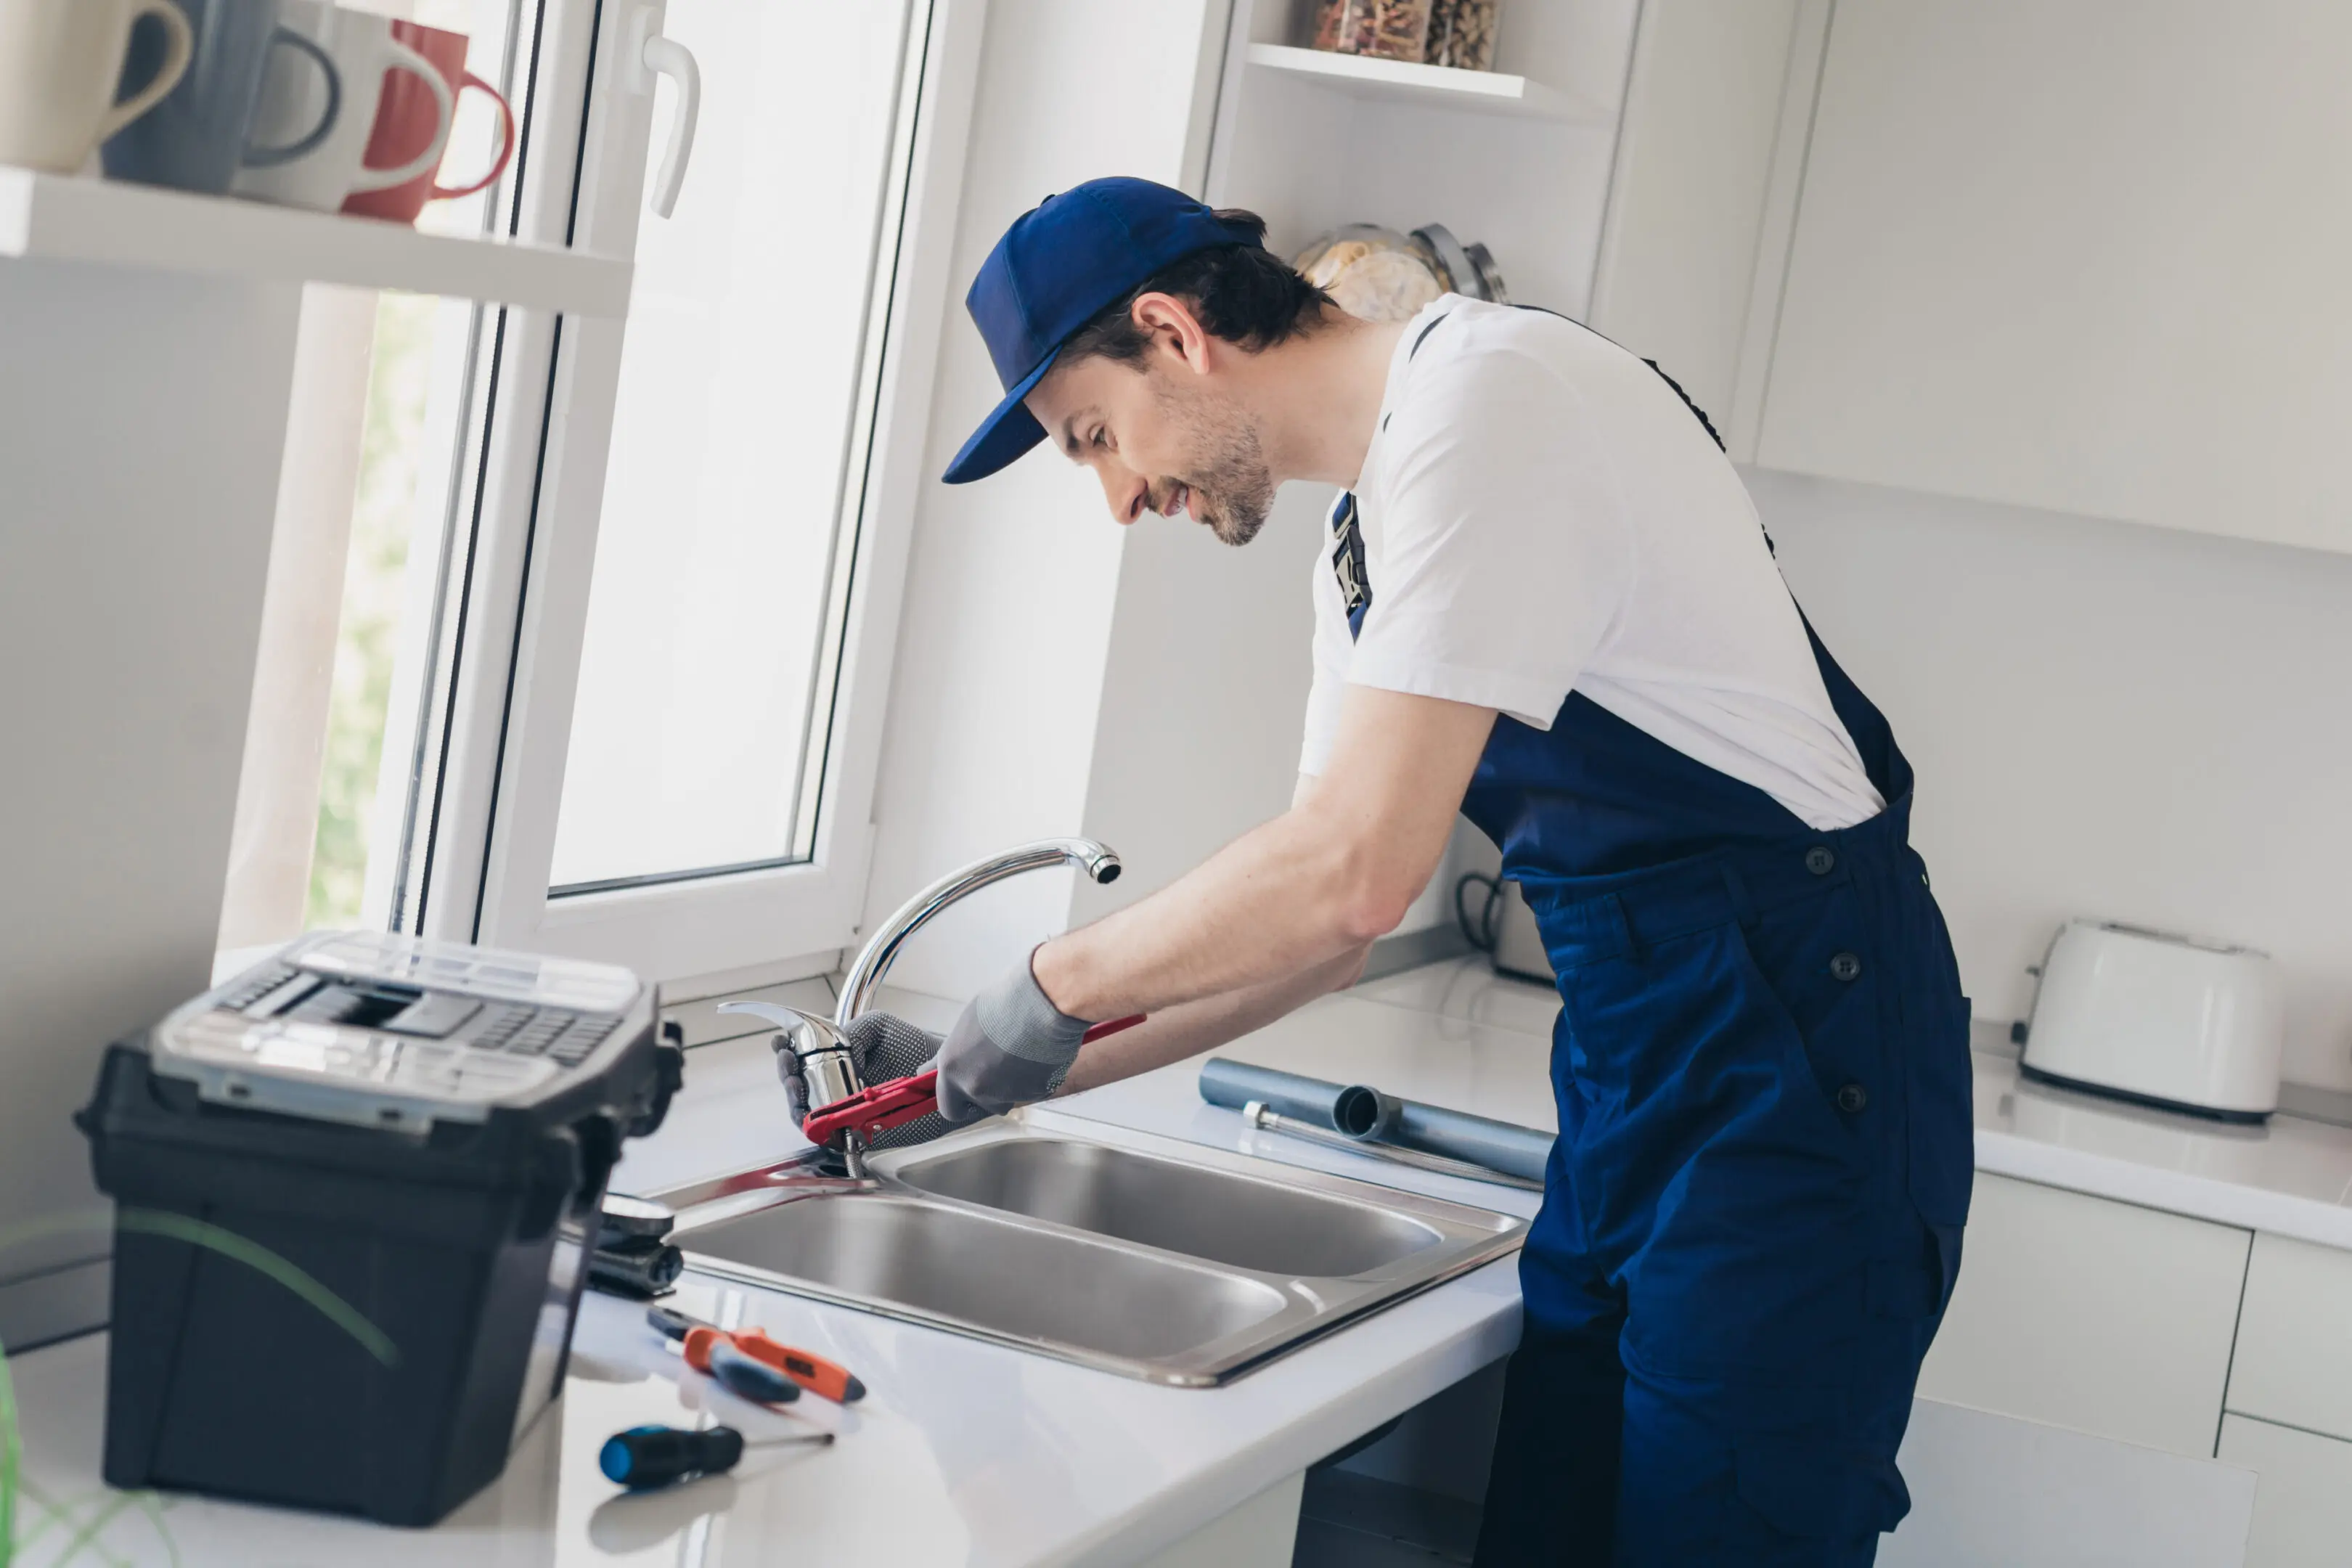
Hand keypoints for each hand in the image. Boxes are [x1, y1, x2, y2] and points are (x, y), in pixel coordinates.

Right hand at [777, 1011, 954, 1151]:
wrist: (942, 1077)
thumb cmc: (913, 1048)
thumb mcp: (877, 1027)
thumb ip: (849, 1033)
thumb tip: (827, 1054)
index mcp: (834, 1060)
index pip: (798, 1059)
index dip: (785, 1054)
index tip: (782, 1046)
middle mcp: (834, 1088)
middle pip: (796, 1089)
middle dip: (787, 1077)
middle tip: (790, 1069)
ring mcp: (843, 1114)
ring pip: (807, 1116)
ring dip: (796, 1104)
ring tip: (799, 1089)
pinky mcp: (858, 1137)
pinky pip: (831, 1140)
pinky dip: (819, 1131)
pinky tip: (817, 1117)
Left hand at [934, 952, 1095, 1122]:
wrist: (1040, 1004)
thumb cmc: (1002, 1005)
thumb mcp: (966, 1025)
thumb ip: (956, 1054)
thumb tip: (945, 1065)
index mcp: (952, 1070)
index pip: (947, 1107)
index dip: (957, 1102)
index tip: (963, 1095)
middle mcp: (976, 1087)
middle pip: (982, 1105)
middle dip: (988, 1095)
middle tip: (998, 1070)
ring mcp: (1006, 1093)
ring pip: (1008, 1098)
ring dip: (1012, 1086)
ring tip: (1020, 1056)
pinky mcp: (1034, 1092)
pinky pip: (1032, 1090)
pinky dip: (1034, 1078)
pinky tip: (1037, 1055)